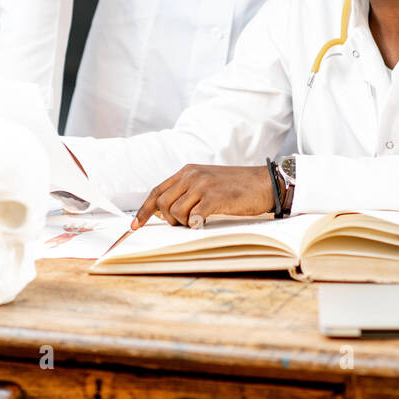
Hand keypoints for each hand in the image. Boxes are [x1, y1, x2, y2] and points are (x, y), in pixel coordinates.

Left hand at [131, 164, 271, 229]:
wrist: (263, 183)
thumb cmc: (235, 187)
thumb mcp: (206, 182)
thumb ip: (187, 191)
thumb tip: (165, 212)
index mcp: (187, 171)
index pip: (157, 191)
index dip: (144, 210)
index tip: (134, 226)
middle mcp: (192, 175)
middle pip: (163, 204)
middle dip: (169, 220)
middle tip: (186, 223)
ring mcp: (203, 185)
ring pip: (175, 212)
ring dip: (184, 223)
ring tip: (200, 220)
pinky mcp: (215, 197)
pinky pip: (193, 216)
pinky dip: (195, 224)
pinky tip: (204, 222)